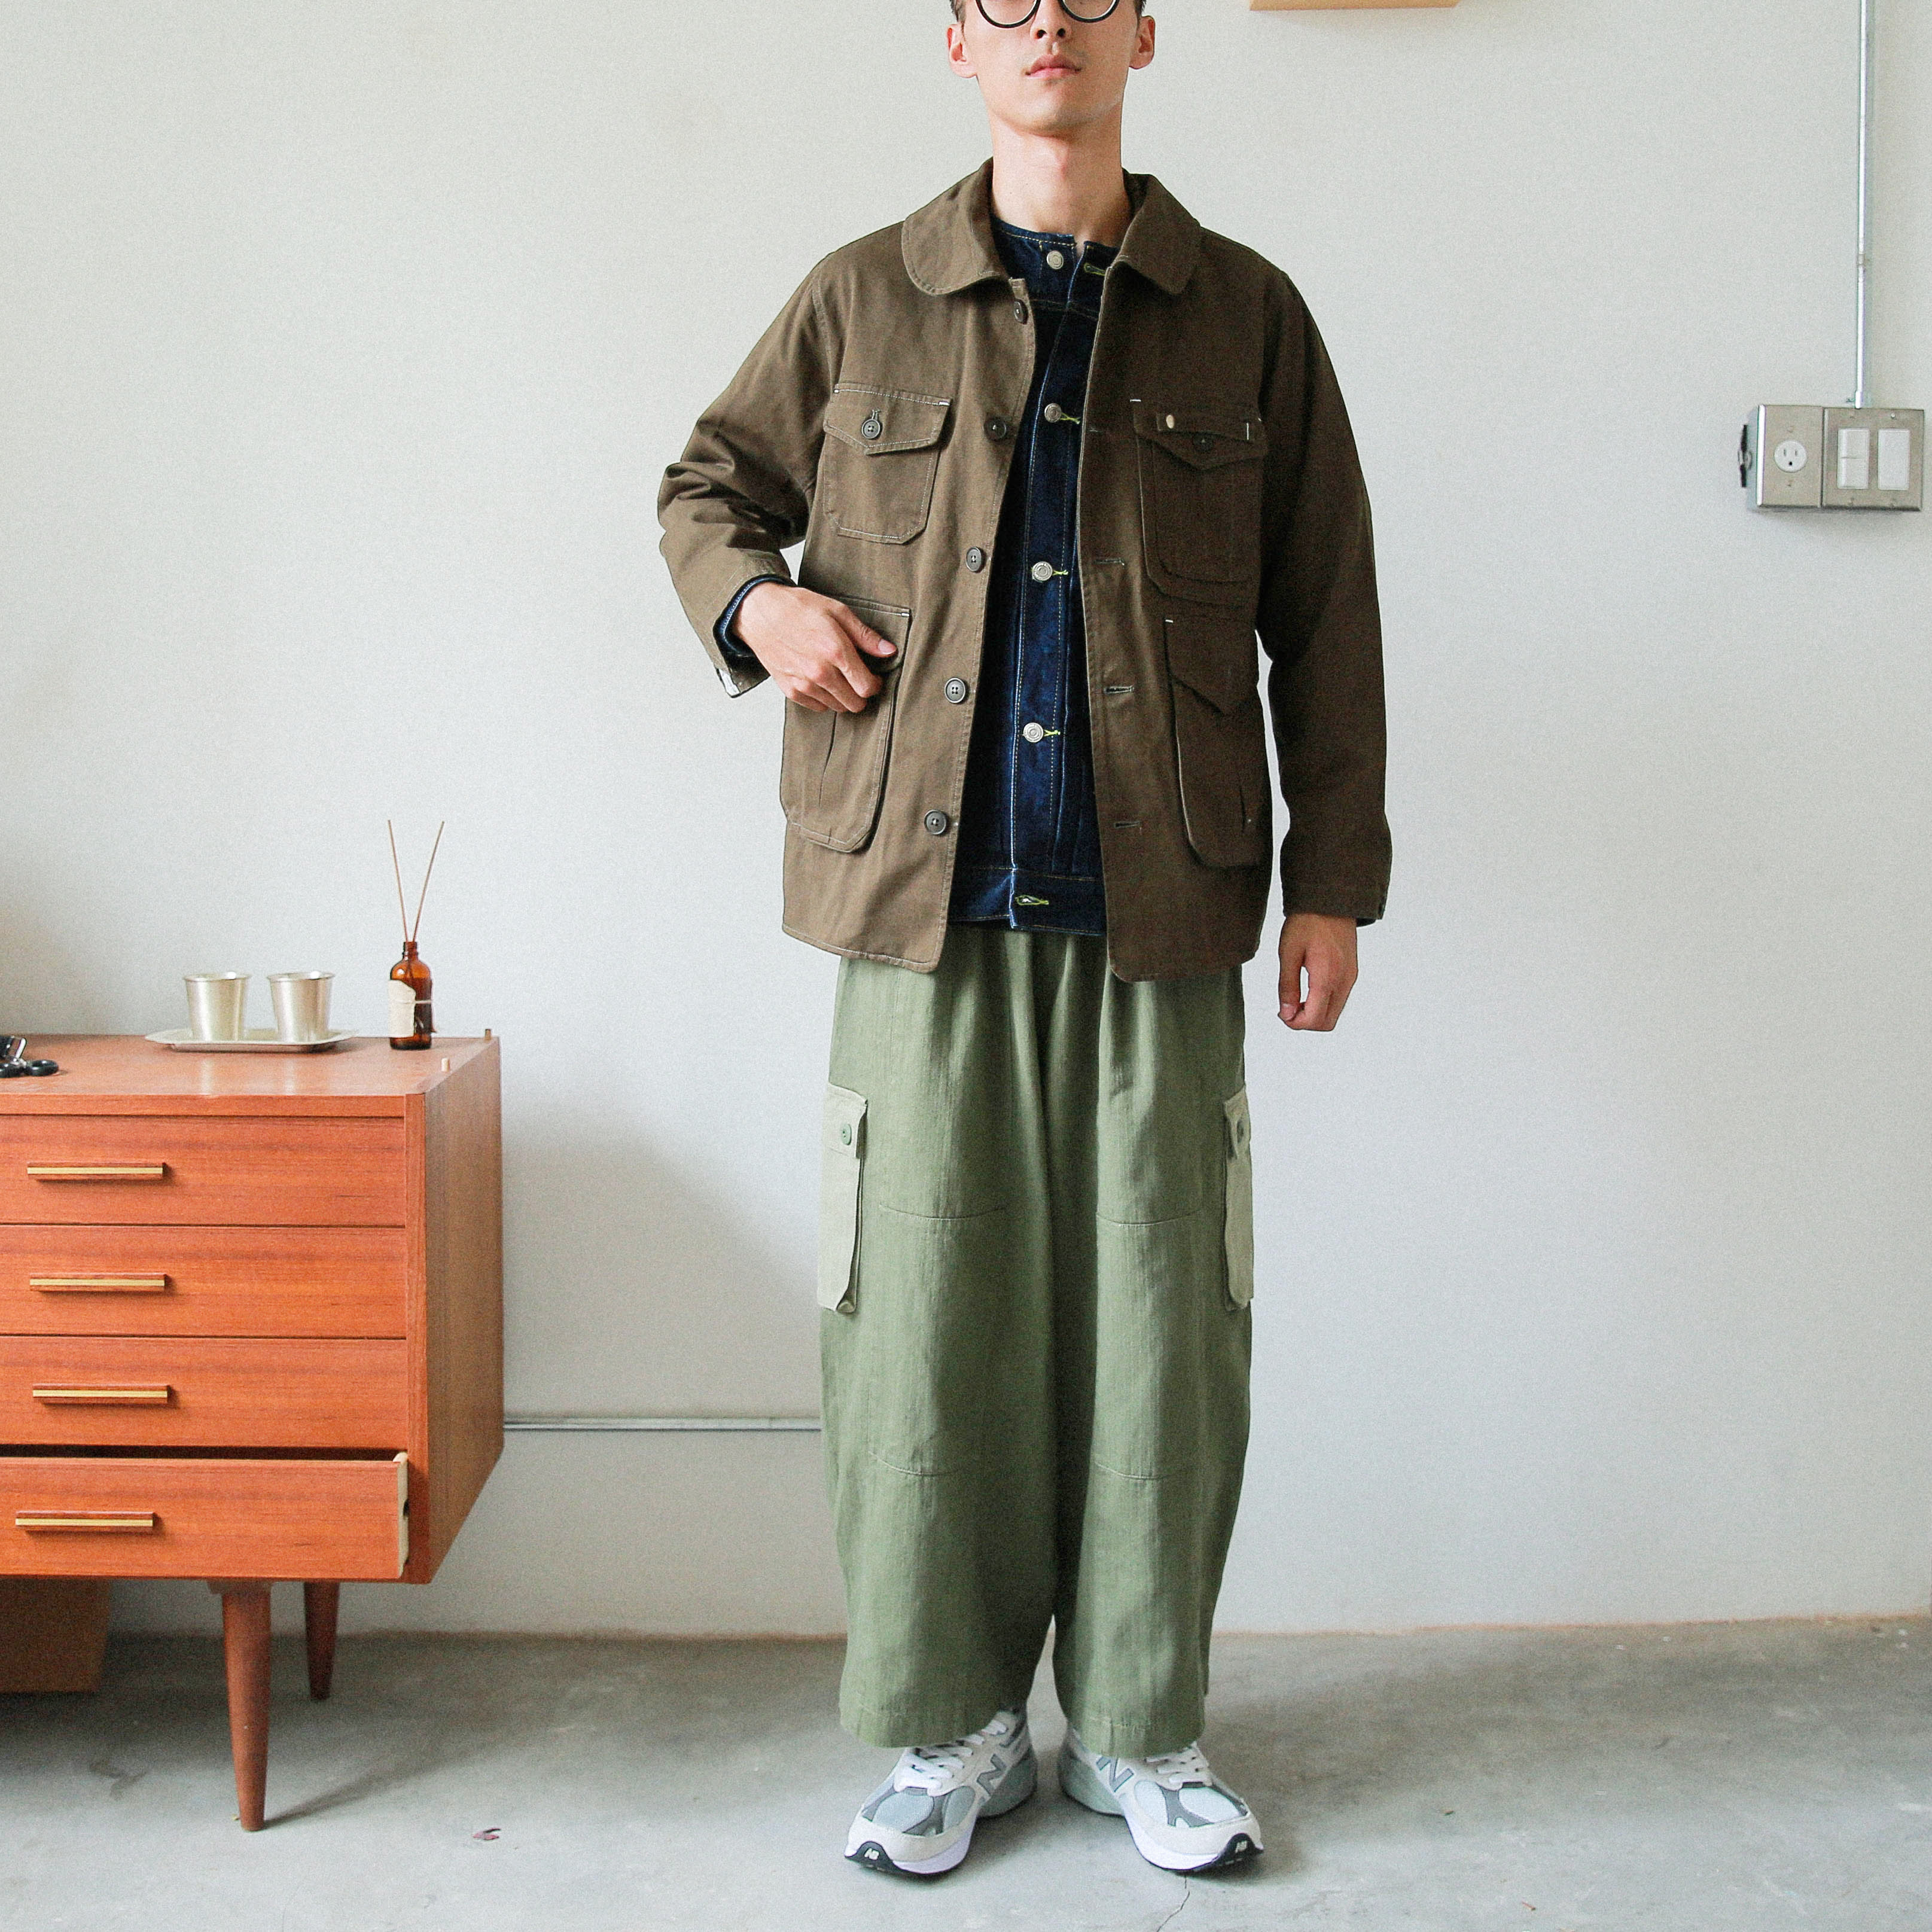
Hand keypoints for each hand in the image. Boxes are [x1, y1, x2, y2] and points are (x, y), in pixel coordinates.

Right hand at [735, 583, 896, 712]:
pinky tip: (821, 680)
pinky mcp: (790, 690)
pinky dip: (823, 698)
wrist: (760, 612)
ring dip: (842, 697)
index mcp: (836, 651)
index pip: (867, 688)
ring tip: (838, 678)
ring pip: (837, 707)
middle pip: (854, 704)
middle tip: (858, 680)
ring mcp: (804, 684)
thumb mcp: (837, 611)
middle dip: (861, 694)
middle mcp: (820, 672)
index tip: (873, 678)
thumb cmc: (798, 608)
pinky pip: (817, 707)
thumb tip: (889, 651)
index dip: (875, 685)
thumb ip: (865, 635)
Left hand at [1278, 912, 1357, 1031]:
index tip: (1281, 1014)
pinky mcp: (1352, 972)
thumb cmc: (1306, 922)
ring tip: (1295, 999)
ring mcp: (1350, 977)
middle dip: (1305, 1022)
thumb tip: (1286, 1014)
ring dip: (1314, 1014)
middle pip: (1327, 1022)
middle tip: (1286, 1009)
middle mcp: (1344, 980)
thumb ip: (1287, 987)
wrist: (1329, 900)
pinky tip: (1308, 991)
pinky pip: (1339, 1000)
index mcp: (1327, 977)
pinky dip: (1323, 1004)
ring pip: (1335, 1013)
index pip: (1315, 1019)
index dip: (1295, 1024)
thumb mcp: (1288, 953)